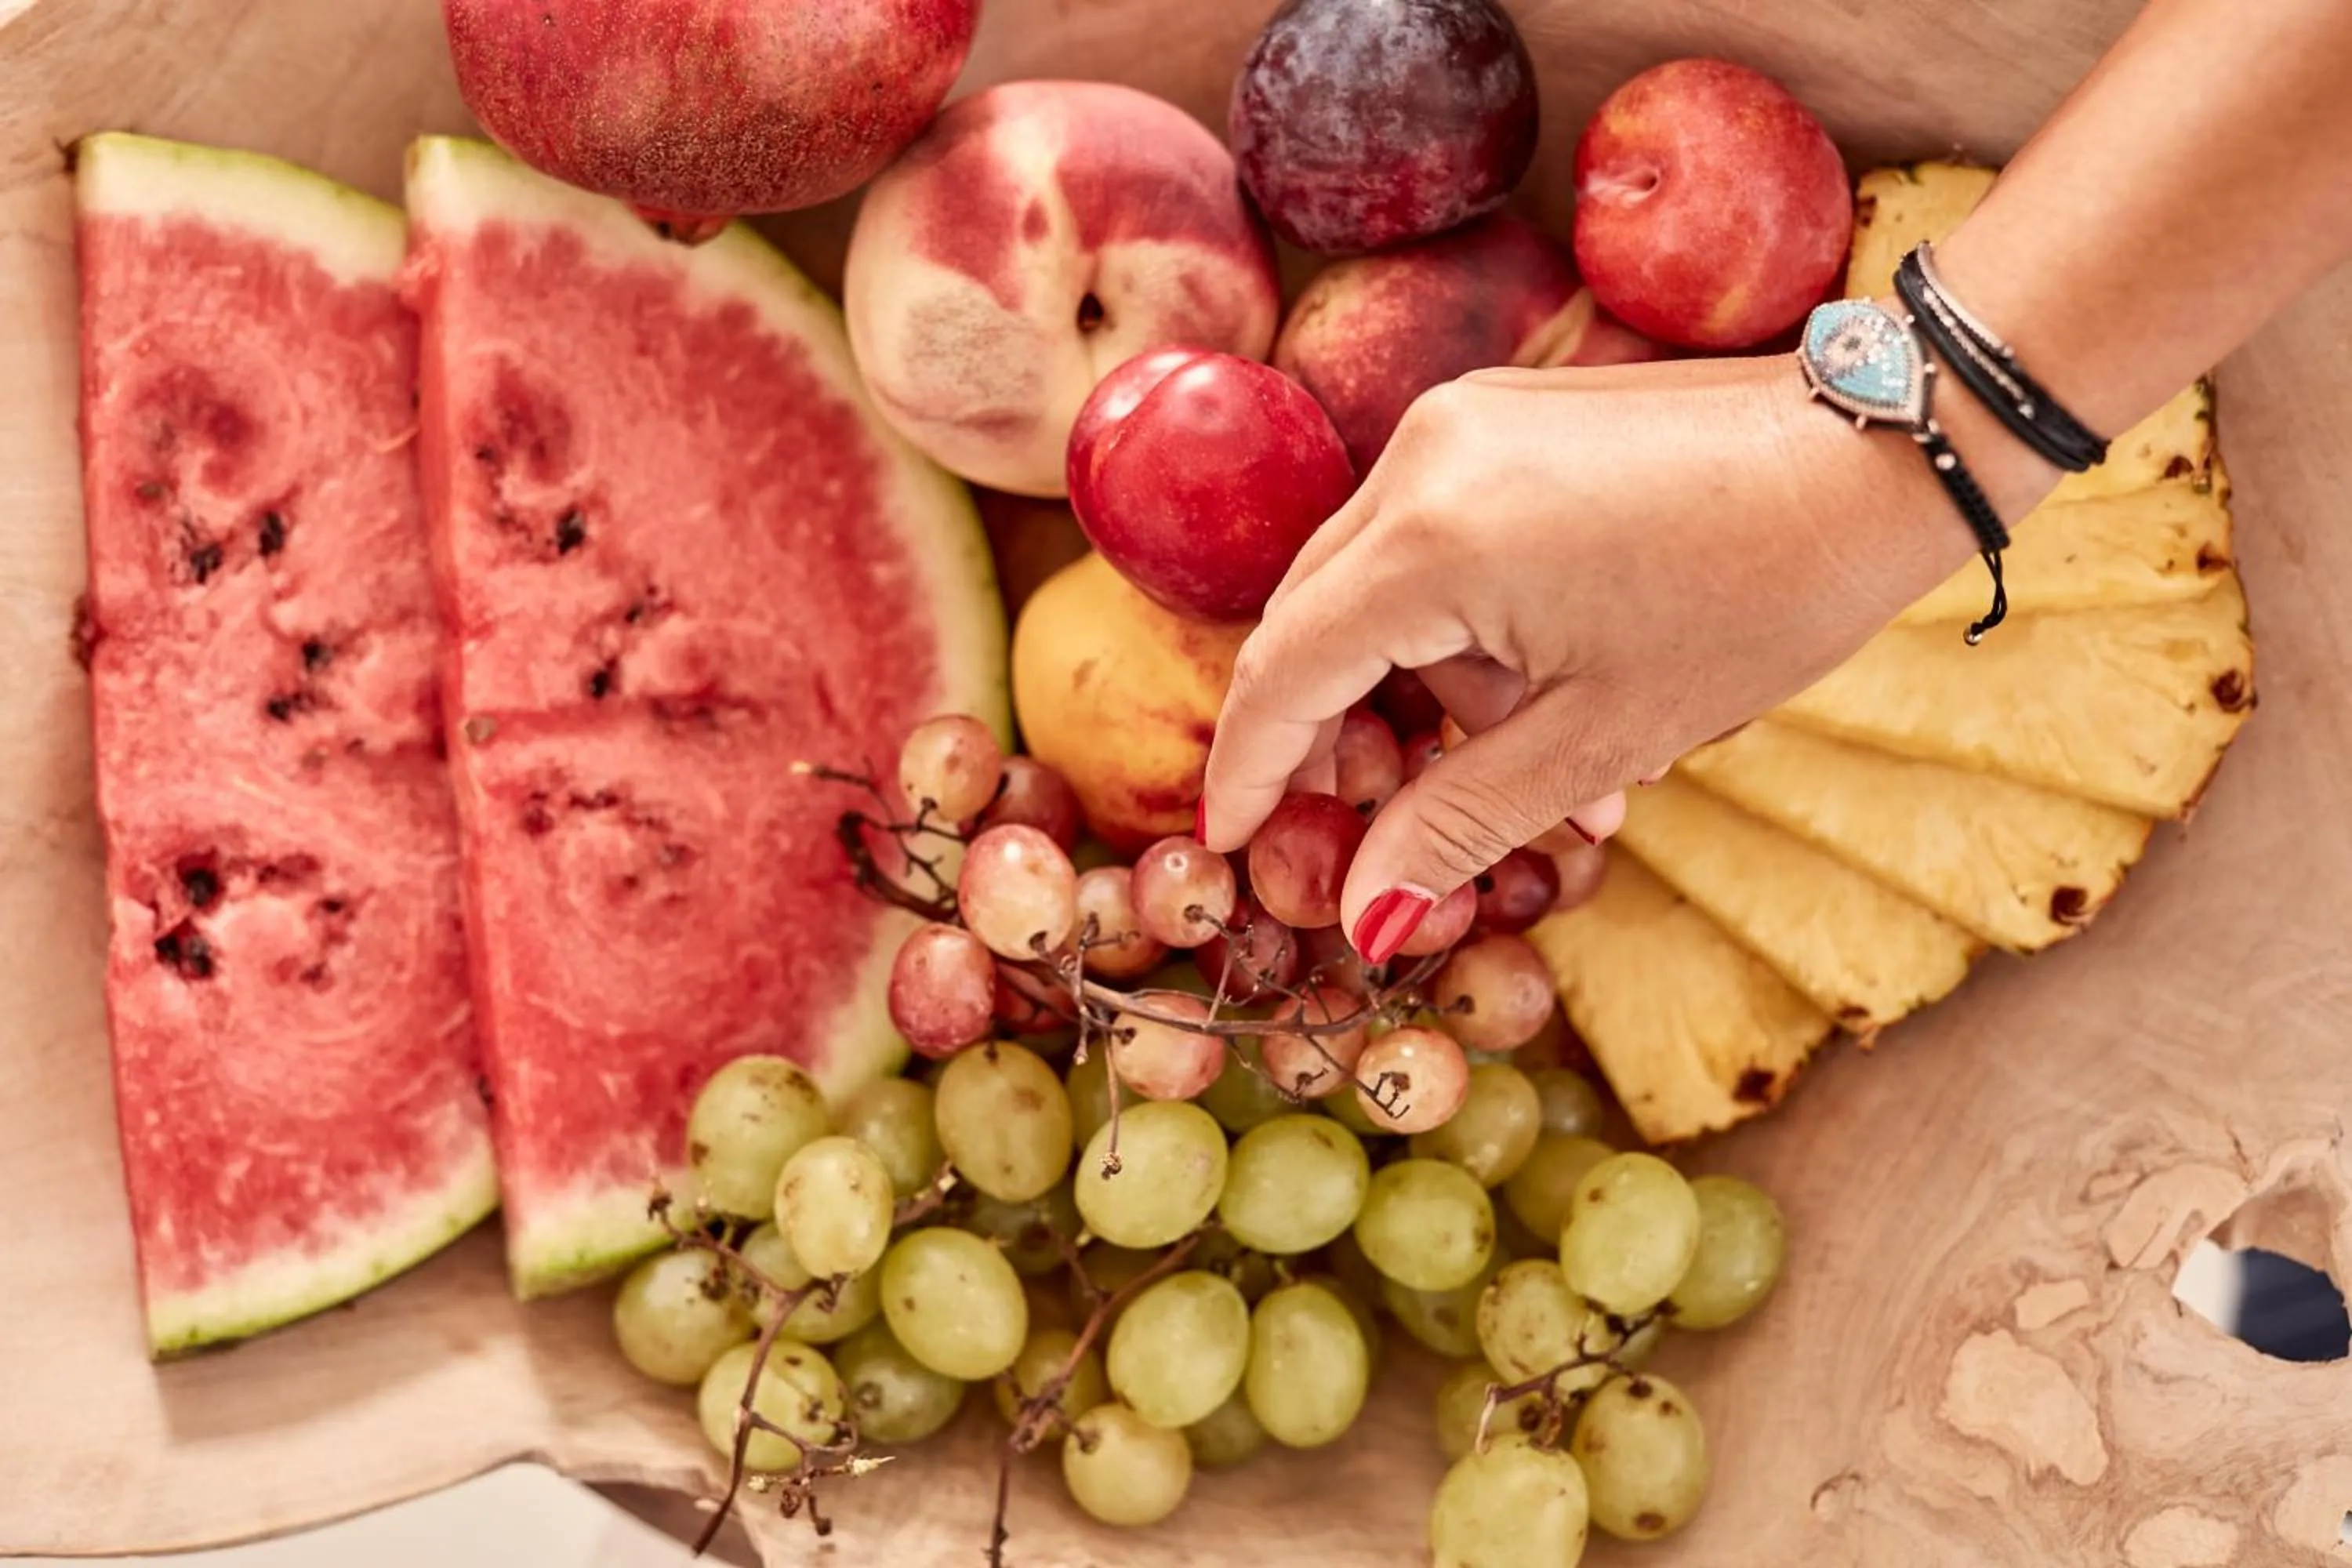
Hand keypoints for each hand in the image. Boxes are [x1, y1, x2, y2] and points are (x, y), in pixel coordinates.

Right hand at [1198, 351, 2027, 961]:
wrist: (1884, 446)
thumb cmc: (1760, 595)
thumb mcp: (1601, 737)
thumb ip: (1457, 823)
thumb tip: (1363, 917)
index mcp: (1432, 540)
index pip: (1285, 671)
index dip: (1252, 771)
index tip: (1235, 845)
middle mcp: (1419, 457)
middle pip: (1313, 622)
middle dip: (1338, 738)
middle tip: (1385, 831)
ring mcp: (1458, 420)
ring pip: (1373, 582)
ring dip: (1425, 689)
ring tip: (1548, 772)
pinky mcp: (1501, 411)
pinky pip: (1429, 532)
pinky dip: (1459, 621)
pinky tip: (1549, 682)